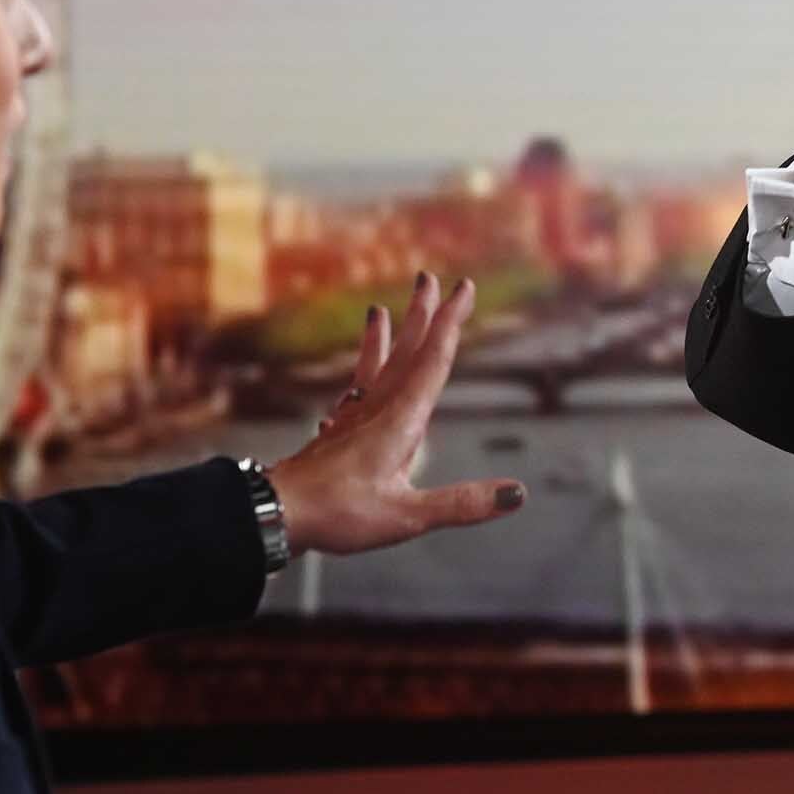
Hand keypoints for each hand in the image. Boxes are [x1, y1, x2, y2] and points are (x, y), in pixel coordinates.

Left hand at [266, 272, 525, 556]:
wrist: (276, 514)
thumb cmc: (339, 515)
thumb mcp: (408, 515)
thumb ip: (462, 504)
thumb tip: (516, 494)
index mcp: (401, 422)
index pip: (432, 362)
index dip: (450, 323)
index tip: (462, 288)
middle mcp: (378, 411)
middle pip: (405, 353)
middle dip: (421, 316)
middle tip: (429, 278)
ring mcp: (354, 420)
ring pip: (376, 367)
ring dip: (385, 338)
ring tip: (380, 310)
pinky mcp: (337, 434)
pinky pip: (354, 390)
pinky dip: (359, 376)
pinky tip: (358, 377)